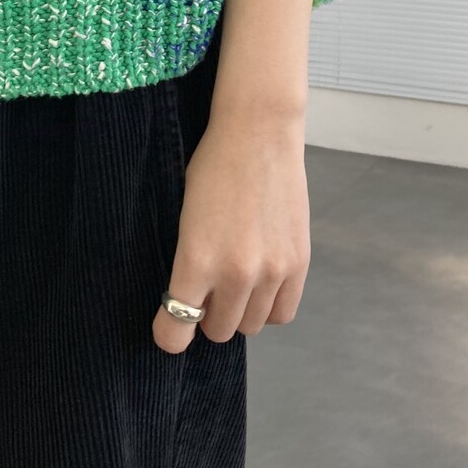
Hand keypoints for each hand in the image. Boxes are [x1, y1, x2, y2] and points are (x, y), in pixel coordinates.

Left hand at [151, 111, 310, 353]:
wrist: (259, 133)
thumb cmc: (213, 167)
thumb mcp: (184, 217)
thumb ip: (189, 263)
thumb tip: (191, 301)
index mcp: (197, 260)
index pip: (176, 329)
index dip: (169, 335)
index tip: (169, 328)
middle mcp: (236, 273)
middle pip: (217, 331)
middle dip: (207, 316)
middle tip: (206, 289)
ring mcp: (271, 270)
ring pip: (251, 326)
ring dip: (239, 311)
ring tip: (236, 280)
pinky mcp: (298, 262)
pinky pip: (283, 313)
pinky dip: (269, 306)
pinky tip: (261, 283)